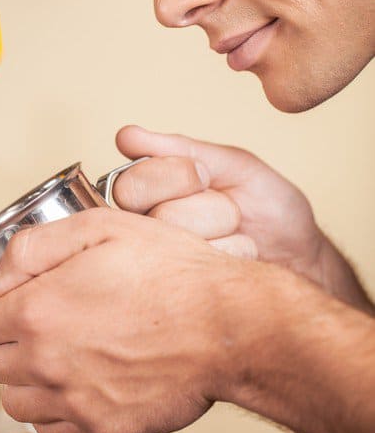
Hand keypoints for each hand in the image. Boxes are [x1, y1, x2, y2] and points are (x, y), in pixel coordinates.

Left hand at [0, 208, 253, 432]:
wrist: (227, 326)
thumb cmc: (173, 274)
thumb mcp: (101, 228)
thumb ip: (32, 248)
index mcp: (38, 311)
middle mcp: (47, 362)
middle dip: (1, 338)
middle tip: (32, 319)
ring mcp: (74, 402)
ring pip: (14, 400)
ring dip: (24, 376)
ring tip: (56, 350)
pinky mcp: (103, 430)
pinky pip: (52, 432)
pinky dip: (54, 410)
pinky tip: (77, 382)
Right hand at [114, 126, 370, 309]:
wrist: (304, 259)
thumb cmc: (267, 208)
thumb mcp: (232, 165)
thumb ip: (180, 149)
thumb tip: (127, 136)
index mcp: (142, 194)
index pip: (129, 183)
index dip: (178, 177)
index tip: (205, 177)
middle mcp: (140, 231)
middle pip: (152, 217)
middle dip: (204, 208)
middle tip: (226, 207)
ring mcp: (157, 268)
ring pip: (177, 245)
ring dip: (222, 232)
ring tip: (234, 233)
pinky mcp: (177, 296)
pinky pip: (197, 271)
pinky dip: (232, 256)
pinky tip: (237, 261)